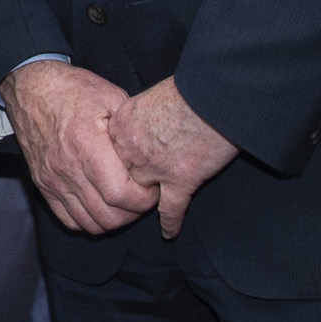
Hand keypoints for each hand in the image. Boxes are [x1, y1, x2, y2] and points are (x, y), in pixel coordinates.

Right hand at [0, 60, 156, 235]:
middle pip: (108, 216)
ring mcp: (52, 179)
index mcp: (87, 145)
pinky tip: (99, 205)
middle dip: (133, 212)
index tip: (152, 188)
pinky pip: (67, 219)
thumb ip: (132, 127)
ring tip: (123, 202)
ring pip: (90, 223)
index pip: (121, 194)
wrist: (30, 86)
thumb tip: (151, 152)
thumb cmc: (70, 89)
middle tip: (141, 196)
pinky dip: (88, 221)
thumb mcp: (109, 95)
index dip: (145, 199)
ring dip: (113, 219)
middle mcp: (67, 168)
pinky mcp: (42, 183)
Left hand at [107, 76, 237, 238]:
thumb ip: (140, 114)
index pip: (107, 153)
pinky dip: (170, 222)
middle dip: (121, 187)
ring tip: (141, 213)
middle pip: (118, 176)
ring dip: (141, 204)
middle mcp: (131, 148)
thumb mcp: (150, 96)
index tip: (113, 170)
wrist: (212, 95)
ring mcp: (153, 166)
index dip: (113, 164)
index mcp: (121, 124)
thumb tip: (140, 121)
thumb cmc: (188, 89)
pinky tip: (169, 232)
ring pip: (138, 196)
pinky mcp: (180, 179)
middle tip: (123, 198)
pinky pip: (170, 209)